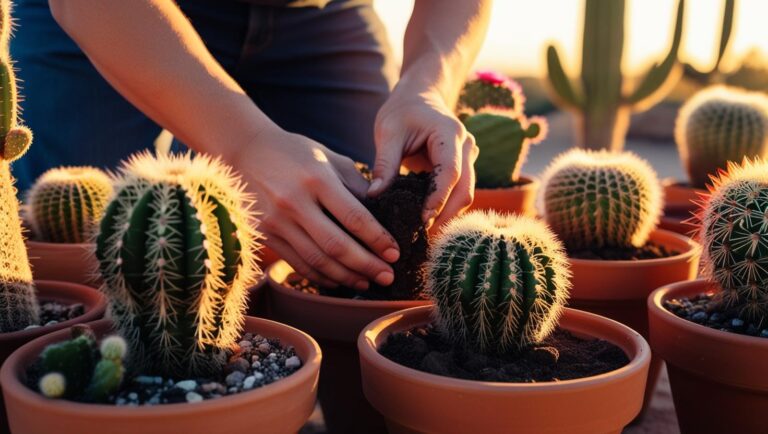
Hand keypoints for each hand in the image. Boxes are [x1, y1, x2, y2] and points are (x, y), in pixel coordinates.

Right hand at [234, 128, 398, 287]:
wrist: (244, 150)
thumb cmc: (295, 152)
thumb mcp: (329, 158)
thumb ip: (356, 186)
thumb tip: (385, 218)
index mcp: (316, 179)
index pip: (354, 217)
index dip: (378, 240)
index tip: (395, 253)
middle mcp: (294, 202)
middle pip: (336, 245)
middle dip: (367, 265)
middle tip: (388, 277)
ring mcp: (275, 221)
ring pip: (317, 260)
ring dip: (346, 276)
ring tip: (367, 282)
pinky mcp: (264, 234)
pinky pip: (298, 263)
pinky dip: (321, 276)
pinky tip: (339, 280)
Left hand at [370, 90, 478, 228]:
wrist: (420, 97)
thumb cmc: (402, 111)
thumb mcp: (388, 132)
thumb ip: (384, 163)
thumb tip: (374, 196)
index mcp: (450, 134)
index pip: (450, 173)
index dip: (437, 199)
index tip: (421, 221)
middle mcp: (466, 147)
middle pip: (465, 190)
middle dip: (446, 216)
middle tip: (422, 239)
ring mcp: (468, 158)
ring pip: (464, 195)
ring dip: (446, 216)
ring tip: (423, 237)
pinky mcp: (462, 169)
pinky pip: (457, 194)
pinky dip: (444, 210)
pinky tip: (426, 224)